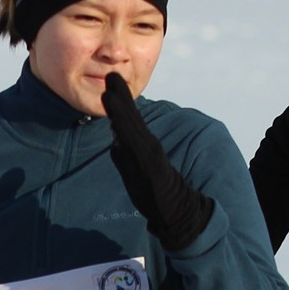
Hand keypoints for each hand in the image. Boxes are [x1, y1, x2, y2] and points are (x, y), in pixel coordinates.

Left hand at [103, 72, 213, 251]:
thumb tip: (115, 142)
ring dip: (121, 111)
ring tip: (110, 93)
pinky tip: (118, 124)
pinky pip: (137, 150)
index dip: (119, 102)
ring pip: (132, 131)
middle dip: (120, 98)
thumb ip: (126, 156)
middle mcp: (147, 149)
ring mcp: (150, 158)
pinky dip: (127, 135)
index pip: (128, 122)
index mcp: (142, 148)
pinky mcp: (153, 170)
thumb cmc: (158, 193)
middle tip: (111, 76)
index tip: (110, 83)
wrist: (178, 213)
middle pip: (130, 120)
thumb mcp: (135, 172)